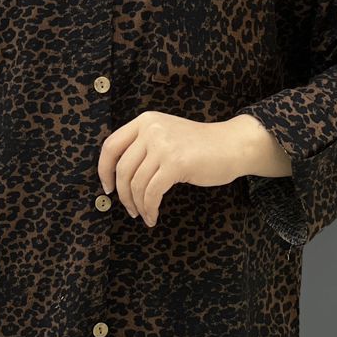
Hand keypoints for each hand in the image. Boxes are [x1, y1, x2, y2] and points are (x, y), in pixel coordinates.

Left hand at [97, 111, 249, 228]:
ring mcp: (163, 145)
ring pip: (136, 183)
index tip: (107, 187)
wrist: (232, 145)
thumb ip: (143, 146)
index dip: (104, 170)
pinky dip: (150, 208)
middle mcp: (150, 129)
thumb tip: (117, 175)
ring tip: (144, 214)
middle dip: (123, 194)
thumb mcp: (166, 135)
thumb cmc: (200, 146)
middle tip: (130, 209)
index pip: (110, 145)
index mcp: (145, 120)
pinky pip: (152, 193)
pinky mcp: (175, 163)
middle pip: (122, 169)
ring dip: (138, 205)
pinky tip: (153, 215)